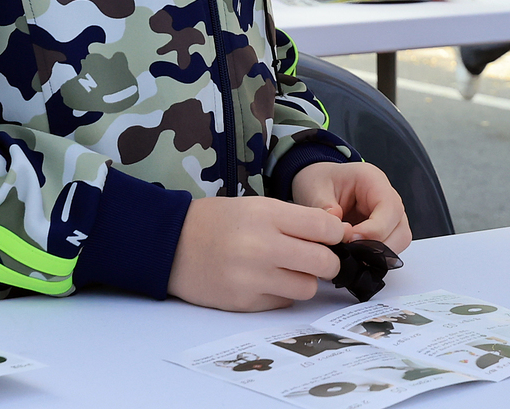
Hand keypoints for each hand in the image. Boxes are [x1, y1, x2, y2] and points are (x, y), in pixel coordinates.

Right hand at [167, 194, 345, 311]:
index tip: (333, 236)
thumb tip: (335, 233)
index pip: (325, 228)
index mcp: (268, 215)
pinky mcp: (244, 303)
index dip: (336, 233)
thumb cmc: (219, 220)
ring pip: (307, 288)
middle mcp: (263, 247)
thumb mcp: (258, 206)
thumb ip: (295, 219)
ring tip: (291, 269)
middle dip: (329, 261)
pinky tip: (268, 281)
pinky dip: (283, 293)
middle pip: (324, 262)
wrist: (173, 243)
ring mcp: (253, 278)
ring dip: (306, 280)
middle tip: (320, 257)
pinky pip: (283, 302)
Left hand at [291, 162, 410, 252]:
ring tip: (352, 255)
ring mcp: (387, 215)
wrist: (319, 183)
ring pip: (399, 241)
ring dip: (378, 254)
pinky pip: (389, 247)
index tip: (351, 239)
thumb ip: (324, 208)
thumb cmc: (321, 180)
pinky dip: (374, 257)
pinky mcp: (383, 230)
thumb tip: (337, 230)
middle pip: (400, 228)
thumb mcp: (315, 189)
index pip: (389, 208)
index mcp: (373, 180)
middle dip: (378, 246)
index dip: (374, 230)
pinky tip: (355, 257)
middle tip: (351, 251)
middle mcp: (386, 197)